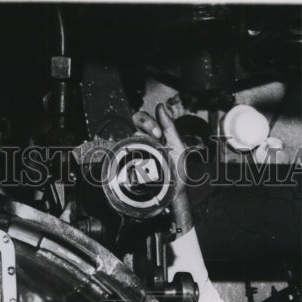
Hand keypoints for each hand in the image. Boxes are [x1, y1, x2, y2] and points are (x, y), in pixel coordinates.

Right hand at [133, 103, 192, 235]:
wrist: (173, 195)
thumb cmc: (176, 173)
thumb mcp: (178, 148)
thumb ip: (170, 127)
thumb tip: (161, 107)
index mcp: (156, 135)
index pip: (146, 119)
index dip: (150, 121)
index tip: (159, 133)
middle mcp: (144, 141)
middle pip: (136, 121)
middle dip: (146, 123)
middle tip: (157, 135)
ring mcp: (136, 152)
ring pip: (130, 135)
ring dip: (141, 139)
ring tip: (151, 150)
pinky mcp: (128, 163)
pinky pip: (123, 152)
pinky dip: (129, 152)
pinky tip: (138, 158)